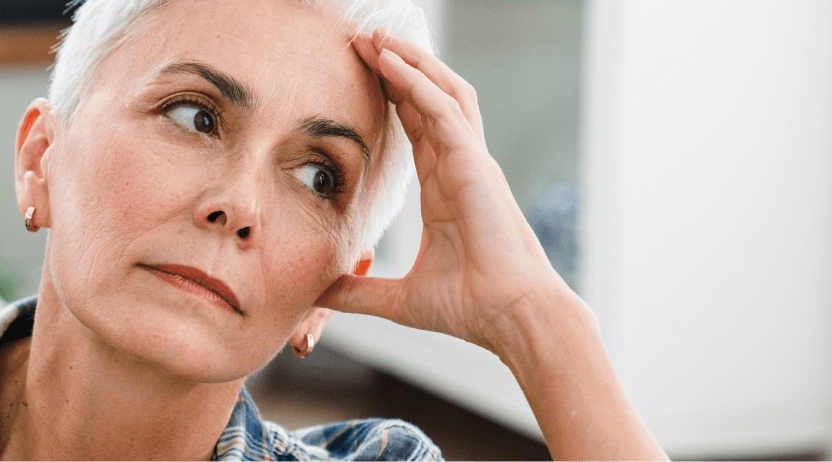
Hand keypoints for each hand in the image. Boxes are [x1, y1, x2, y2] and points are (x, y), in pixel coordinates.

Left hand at [318, 29, 581, 354]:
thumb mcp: (398, 299)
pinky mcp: (475, 164)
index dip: (393, 96)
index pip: (417, 127)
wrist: (511, 317)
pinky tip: (391, 63)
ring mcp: (471, 162)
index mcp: (445, 190)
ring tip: (376, 39)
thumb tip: (320, 295)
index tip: (363, 72)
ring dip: (408, 63)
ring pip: (441, 93)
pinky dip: (418, 83)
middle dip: (397, 67)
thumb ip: (358, 291)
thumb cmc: (470, 308)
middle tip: (362, 41)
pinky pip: (444, 110)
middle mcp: (459, 168)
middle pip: (428, 99)